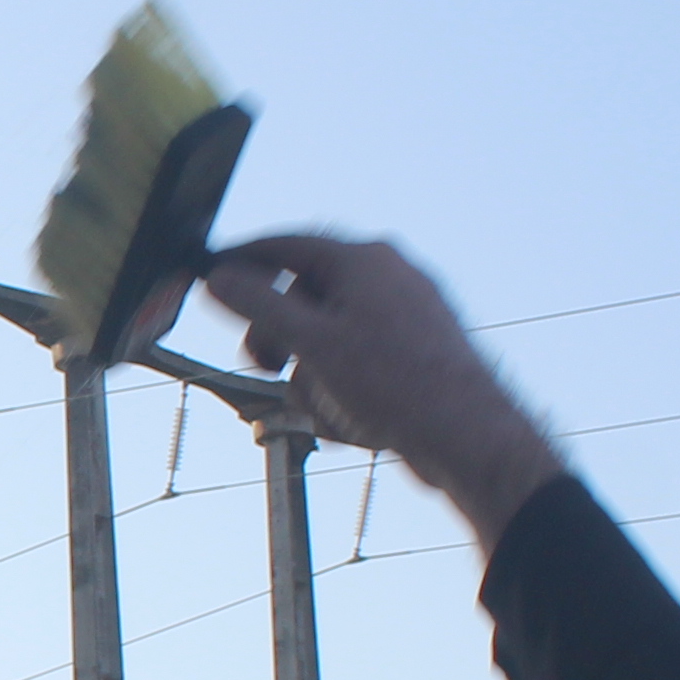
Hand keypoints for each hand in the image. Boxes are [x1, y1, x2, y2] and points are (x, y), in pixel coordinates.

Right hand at [191, 234, 567, 537]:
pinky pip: (361, 359)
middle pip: (306, 293)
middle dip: (280, 335)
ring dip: (313, 373)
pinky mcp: (417, 350)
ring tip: (325, 407)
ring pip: (331, 334)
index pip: (285, 244)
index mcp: (363, 260)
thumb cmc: (396, 383)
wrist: (468, 435)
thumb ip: (258, 304)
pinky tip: (351, 421)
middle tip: (264, 364)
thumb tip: (219, 277)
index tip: (211, 279)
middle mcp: (389, 275)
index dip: (242, 262)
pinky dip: (344, 387)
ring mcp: (407, 312)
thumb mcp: (310, 341)